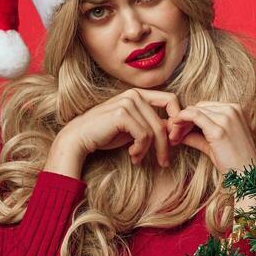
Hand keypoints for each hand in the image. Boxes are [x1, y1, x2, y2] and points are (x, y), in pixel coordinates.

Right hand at [48, 88, 183, 175]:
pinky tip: (132, 156)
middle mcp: (134, 94)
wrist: (79, 139)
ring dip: (149, 150)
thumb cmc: (106, 134)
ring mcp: (127, 102)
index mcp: (139, 94)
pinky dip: (141, 150)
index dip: (177, 120)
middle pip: (164, 121)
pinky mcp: (122, 114)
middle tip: (164, 162)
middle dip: (166, 145)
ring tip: (138, 158)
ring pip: (155, 131)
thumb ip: (152, 125)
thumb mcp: (134, 128)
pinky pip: (144, 135)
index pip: (171, 100)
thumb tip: (175, 131)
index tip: (174, 140)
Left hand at [167, 101, 255, 176]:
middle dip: (183, 119)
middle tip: (173, 135)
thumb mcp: (214, 143)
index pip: (205, 106)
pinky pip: (193, 116)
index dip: (190, 117)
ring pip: (193, 111)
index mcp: (235, 109)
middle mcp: (232, 109)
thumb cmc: (234, 161)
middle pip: (198, 107)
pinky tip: (174, 133)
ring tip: (173, 137)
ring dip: (180, 122)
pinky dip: (180, 122)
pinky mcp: (218, 130)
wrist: (247, 175)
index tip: (179, 130)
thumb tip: (176, 132)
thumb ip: (197, 135)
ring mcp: (226, 118)